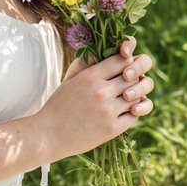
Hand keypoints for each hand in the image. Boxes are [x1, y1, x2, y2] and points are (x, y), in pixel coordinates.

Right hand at [43, 36, 154, 158]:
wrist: (49, 135)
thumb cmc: (58, 105)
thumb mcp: (69, 79)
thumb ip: (85, 63)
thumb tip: (99, 50)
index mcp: (90, 76)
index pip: (122, 60)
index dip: (128, 61)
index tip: (125, 66)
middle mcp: (102, 92)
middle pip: (134, 77)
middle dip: (133, 78)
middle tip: (129, 82)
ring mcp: (108, 111)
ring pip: (137, 96)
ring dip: (135, 96)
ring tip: (127, 97)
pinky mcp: (112, 129)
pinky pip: (135, 116)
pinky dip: (134, 112)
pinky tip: (126, 111)